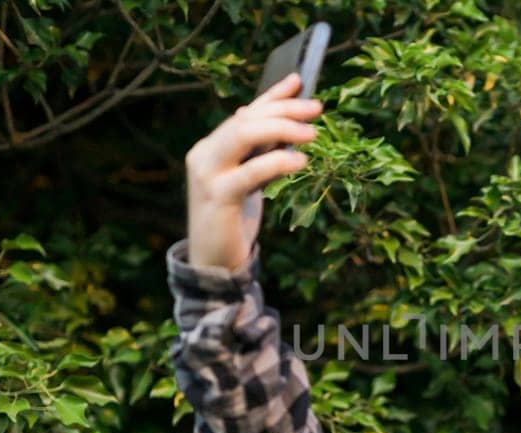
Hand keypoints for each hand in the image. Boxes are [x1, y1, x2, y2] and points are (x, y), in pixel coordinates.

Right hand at [184, 73, 322, 269]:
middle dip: (283, 109)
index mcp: (211, 147)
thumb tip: (282, 121)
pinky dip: (277, 162)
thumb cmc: (233, 220)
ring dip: (281, 128)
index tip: (299, 81)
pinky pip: (250, 172)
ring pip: (243, 134)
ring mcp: (207, 175)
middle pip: (245, 119)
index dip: (273, 96)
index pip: (245, 112)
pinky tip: (300, 162)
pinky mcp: (217, 197)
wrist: (213, 263)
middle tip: (317, 109)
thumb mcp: (248, 180)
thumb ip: (258, 153)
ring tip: (313, 134)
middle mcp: (203, 154)